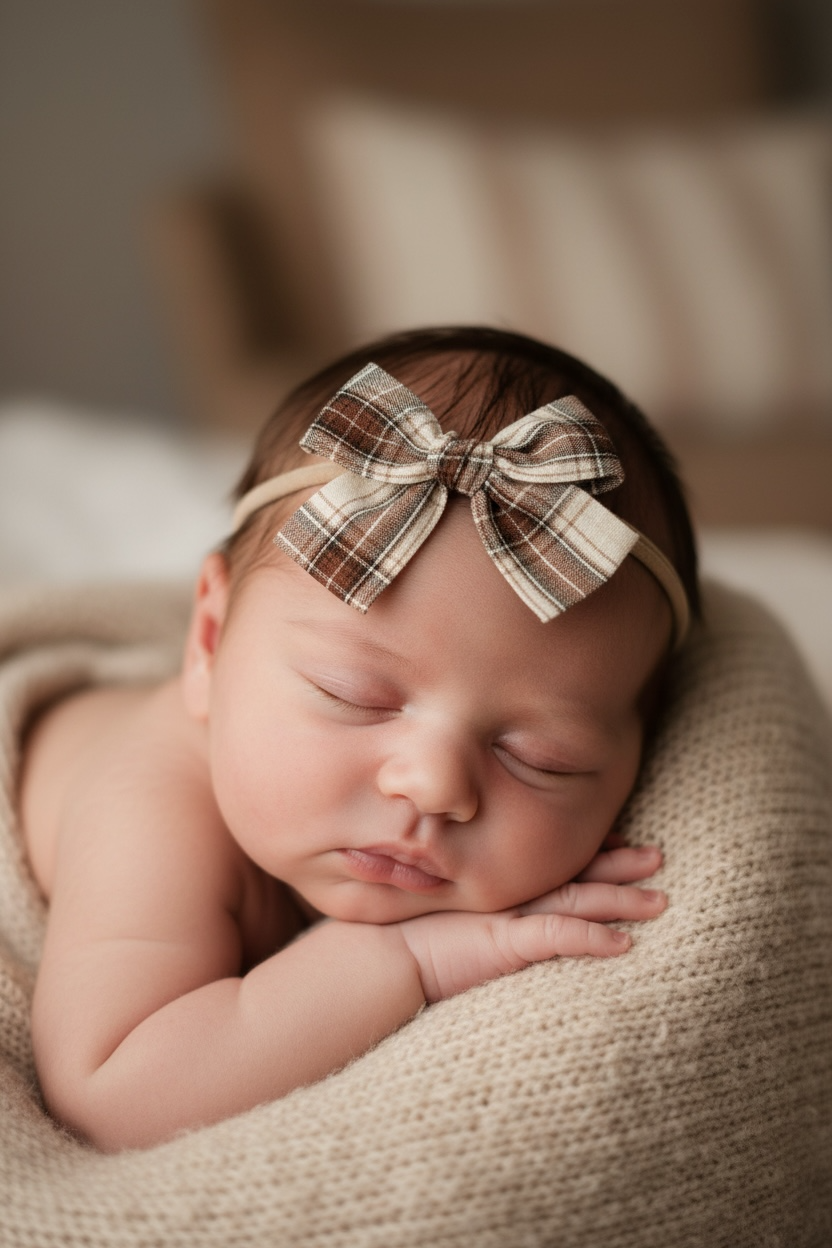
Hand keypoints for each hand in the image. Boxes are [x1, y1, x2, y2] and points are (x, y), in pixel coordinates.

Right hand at [399, 843, 665, 1003]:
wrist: (371, 957)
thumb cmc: (395, 935)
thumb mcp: (437, 911)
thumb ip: (460, 902)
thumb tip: (468, 902)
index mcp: (493, 883)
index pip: (549, 861)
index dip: (587, 851)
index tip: (618, 841)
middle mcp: (506, 893)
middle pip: (573, 872)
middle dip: (618, 863)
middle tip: (657, 855)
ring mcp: (506, 917)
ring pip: (577, 901)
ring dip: (620, 900)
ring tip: (660, 900)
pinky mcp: (504, 944)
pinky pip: (558, 939)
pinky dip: (592, 940)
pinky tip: (624, 946)